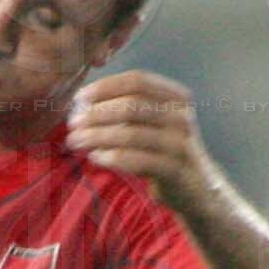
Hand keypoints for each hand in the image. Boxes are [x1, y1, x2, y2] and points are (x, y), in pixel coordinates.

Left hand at [66, 72, 214, 209]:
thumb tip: (84, 103)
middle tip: (72, 123)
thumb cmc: (164, 151)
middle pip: (132, 105)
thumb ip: (129, 110)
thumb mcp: (154, 124)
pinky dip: (111, 157)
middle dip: (96, 113)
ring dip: (97, 136)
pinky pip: (136, 160)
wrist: (196, 187)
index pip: (138, 81)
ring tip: (75, 141)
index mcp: (176, 97)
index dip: (106, 86)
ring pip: (130, 134)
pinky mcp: (174, 169)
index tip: (80, 97)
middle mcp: (181, 116)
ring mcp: (179, 143)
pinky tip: (94, 157)